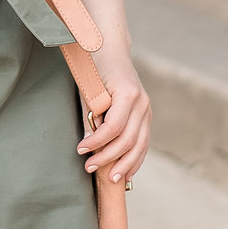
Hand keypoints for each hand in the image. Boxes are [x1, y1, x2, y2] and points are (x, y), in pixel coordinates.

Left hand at [78, 51, 149, 186]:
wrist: (111, 49)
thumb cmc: (94, 67)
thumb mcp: (89, 88)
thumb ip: (91, 115)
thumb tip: (88, 142)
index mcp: (128, 93)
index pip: (114, 127)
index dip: (97, 142)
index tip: (80, 149)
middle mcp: (142, 102)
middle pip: (128, 139)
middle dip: (108, 157)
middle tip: (89, 167)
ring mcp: (147, 109)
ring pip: (140, 144)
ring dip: (125, 164)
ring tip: (111, 180)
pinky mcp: (146, 115)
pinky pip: (143, 142)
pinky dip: (135, 159)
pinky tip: (126, 174)